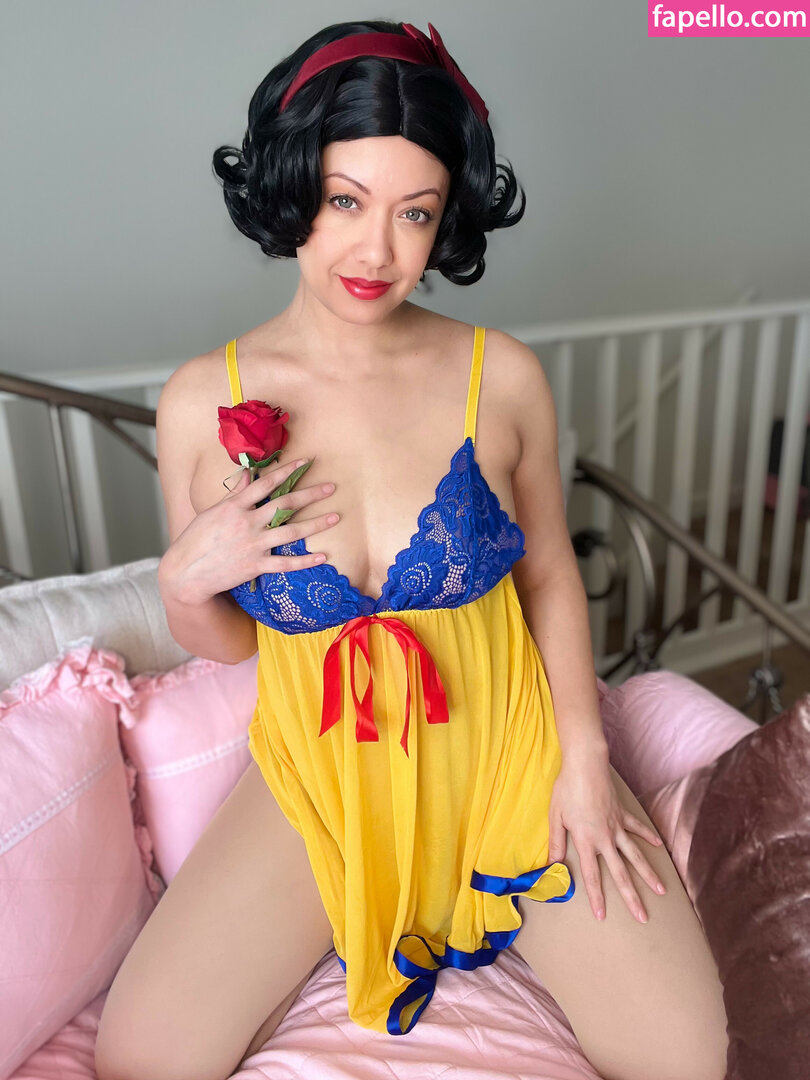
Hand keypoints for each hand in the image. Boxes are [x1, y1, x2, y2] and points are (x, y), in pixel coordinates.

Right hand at [159, 457, 339, 605]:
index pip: (266, 483)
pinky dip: (305, 561)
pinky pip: (285, 564)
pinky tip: (322, 556)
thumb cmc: (196, 539)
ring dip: (315, 524)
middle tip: (331, 488)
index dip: (288, 471)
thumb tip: (247, 474)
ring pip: (291, 532)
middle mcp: (247, 523)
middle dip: (310, 494)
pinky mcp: (255, 566)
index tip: (306, 462)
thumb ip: (234, 493)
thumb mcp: (212, 510)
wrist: (185, 572)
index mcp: (235, 506)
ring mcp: (253, 545)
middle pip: (285, 505)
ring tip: (335, 517)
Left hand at [546, 743, 666, 922]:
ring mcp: (617, 826)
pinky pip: (637, 828)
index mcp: (586, 841)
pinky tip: (658, 845)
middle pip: (620, 873)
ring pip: (635, 855)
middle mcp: (605, 838)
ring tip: (661, 890)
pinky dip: (647, 836)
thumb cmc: (566, 790)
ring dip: (648, 874)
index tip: (603, 916)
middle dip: (632, 897)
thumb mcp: (555, 817)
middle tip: (643, 916)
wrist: (585, 765)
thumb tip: (552, 866)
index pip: (591, 876)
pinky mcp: (622, 813)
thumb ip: (556, 843)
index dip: (597, 897)